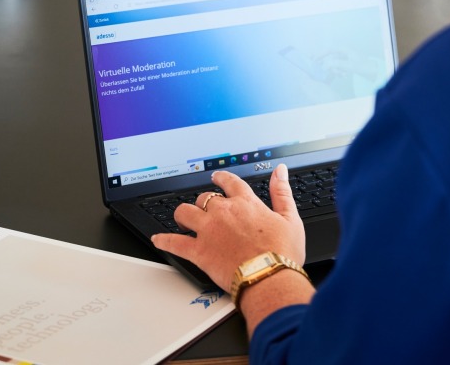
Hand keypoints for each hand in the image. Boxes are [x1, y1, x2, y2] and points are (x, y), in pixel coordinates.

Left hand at [151, 164, 305, 292]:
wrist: (268, 277)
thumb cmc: (282, 252)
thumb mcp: (290, 218)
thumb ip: (282, 192)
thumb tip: (280, 171)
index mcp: (245, 203)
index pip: (230, 182)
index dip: (222, 178)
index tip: (217, 178)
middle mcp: (223, 212)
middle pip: (205, 197)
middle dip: (203, 201)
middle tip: (204, 207)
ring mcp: (208, 230)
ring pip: (185, 212)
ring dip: (183, 214)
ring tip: (183, 219)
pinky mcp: (199, 252)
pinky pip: (174, 242)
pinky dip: (164, 241)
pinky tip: (158, 240)